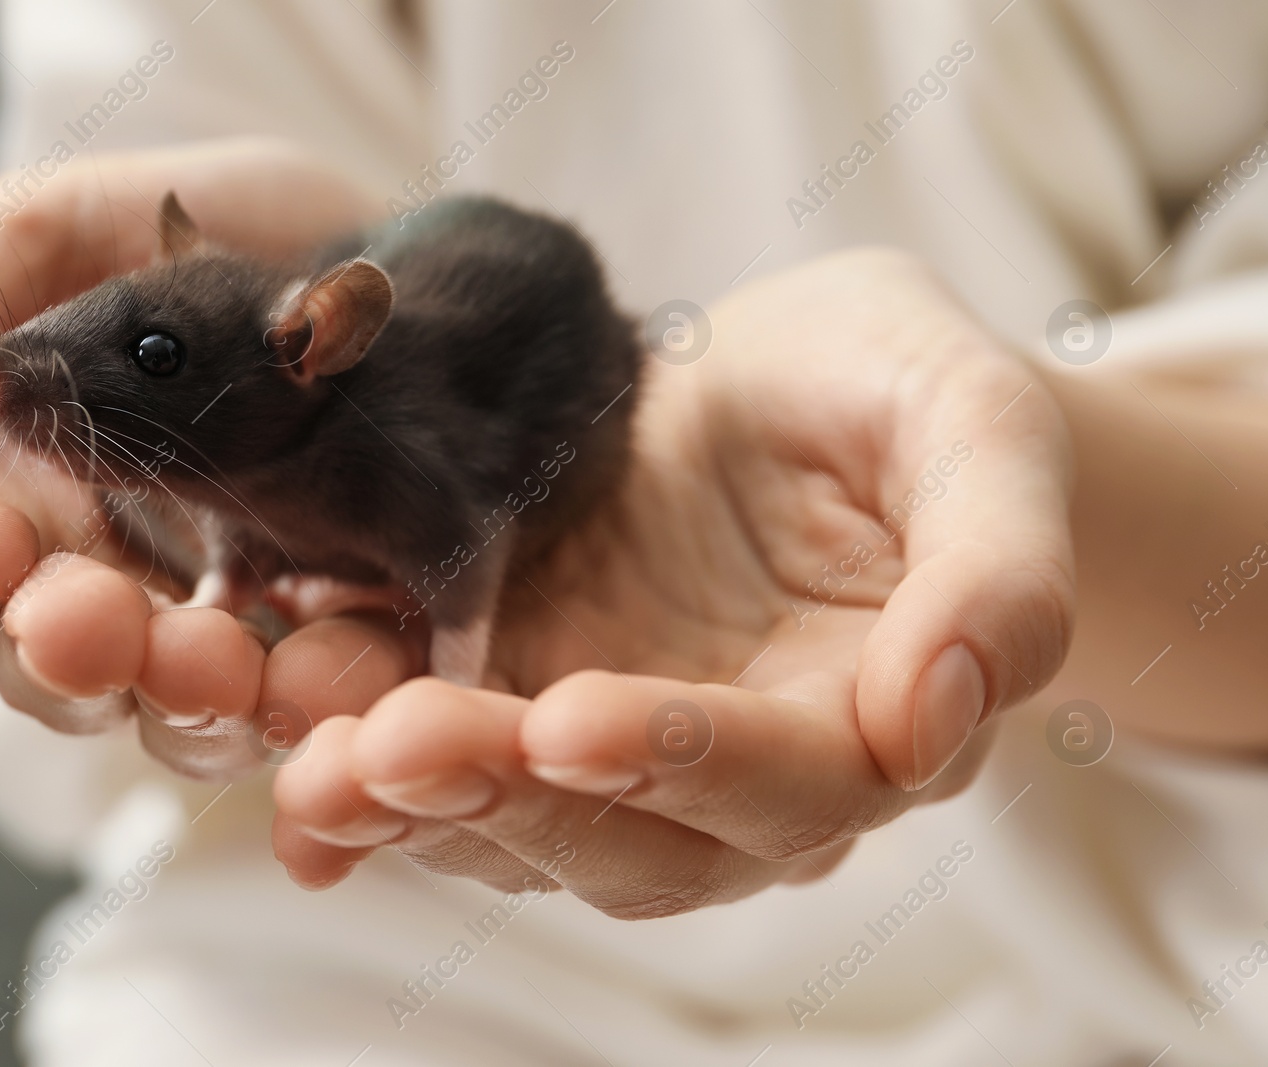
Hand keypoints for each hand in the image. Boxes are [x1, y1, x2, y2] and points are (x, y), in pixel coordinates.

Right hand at [0, 139, 430, 775]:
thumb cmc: (203, 222)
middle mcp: (107, 572)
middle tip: (88, 623)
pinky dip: (306, 696)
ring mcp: (217, 617)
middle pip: (50, 662)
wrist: (380, 231)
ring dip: (181, 692)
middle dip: (62, 650)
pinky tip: (317, 656)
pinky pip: (306, 699)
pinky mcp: (326, 632)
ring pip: (170, 707)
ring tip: (214, 653)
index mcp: (19, 487)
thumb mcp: (55, 228)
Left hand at [271, 248, 1077, 914]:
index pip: (788, 779)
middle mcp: (730, 775)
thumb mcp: (981, 430)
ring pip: (515, 818)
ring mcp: (611, 745)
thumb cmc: (900, 395)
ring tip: (305, 751)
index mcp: (862, 723)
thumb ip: (998, 573)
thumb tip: (940, 720)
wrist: (794, 384)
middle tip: (391, 748)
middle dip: (508, 799)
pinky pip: (436, 755)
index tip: (580, 723)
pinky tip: (270, 726)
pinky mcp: (517, 691)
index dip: (690, 760)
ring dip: (406, 798)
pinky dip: (355, 757)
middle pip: (628, 834)